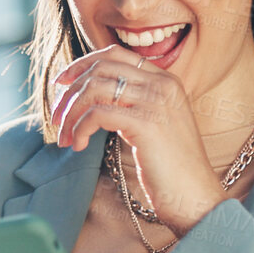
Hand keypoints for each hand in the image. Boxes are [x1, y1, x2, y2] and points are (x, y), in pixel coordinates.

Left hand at [49, 44, 229, 235]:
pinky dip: (80, 128)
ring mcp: (156, 102)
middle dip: (70, 92)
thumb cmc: (173, 170)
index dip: (83, 64)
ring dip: (71, 113)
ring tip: (66, 137)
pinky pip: (97, 114)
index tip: (62, 83)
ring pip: (94, 89)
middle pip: (100, 69)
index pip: (116, 54)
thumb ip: (133, 105)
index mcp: (166, 81)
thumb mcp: (156, 126)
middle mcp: (162, 85)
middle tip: (57, 118)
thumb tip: (91, 98)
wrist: (196, 198)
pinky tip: (79, 146)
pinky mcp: (146, 123)